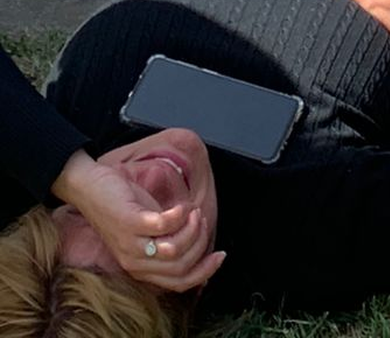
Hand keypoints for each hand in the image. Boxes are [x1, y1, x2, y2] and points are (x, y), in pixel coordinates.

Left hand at [54, 151, 224, 291]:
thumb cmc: (121, 206)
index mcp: (141, 268)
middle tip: (201, 220)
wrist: (89, 187)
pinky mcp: (130, 222)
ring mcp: (131, 243)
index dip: (204, 272)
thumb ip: (166, 240)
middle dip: (200, 243)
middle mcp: (135, 262)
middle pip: (181, 266)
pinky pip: (164, 224)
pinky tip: (181, 204)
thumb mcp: (145, 230)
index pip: (178, 283)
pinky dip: (180, 213)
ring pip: (174, 250)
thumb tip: (198, 241)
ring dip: (192, 229)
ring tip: (193, 211)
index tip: (220, 254)